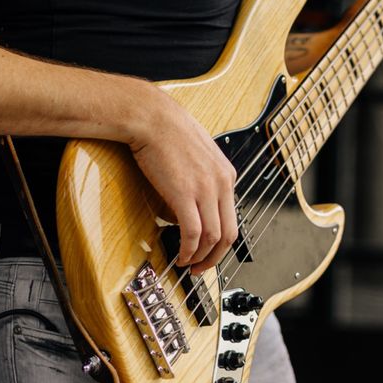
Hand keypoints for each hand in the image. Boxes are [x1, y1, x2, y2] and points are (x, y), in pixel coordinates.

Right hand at [130, 87, 237, 273]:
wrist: (150, 116)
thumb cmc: (166, 131)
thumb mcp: (196, 156)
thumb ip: (201, 180)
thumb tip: (190, 206)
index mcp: (227, 174)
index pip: (232, 217)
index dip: (221, 241)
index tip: (209, 250)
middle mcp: (222, 183)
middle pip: (229, 233)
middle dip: (216, 257)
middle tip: (201, 267)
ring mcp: (205, 189)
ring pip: (213, 237)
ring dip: (200, 257)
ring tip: (187, 263)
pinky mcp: (185, 194)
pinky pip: (193, 232)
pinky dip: (188, 249)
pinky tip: (181, 255)